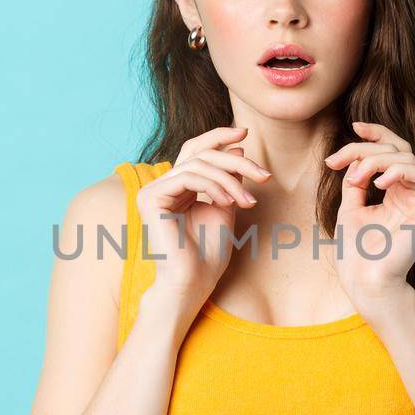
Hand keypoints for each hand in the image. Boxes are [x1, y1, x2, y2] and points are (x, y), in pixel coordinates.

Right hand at [137, 125, 270, 309]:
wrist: (194, 282)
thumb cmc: (209, 253)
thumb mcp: (226, 206)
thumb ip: (229, 179)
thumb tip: (237, 148)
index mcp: (178, 186)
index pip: (196, 150)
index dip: (218, 136)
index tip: (245, 132)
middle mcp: (162, 185)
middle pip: (201, 154)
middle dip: (236, 162)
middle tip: (264, 175)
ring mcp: (153, 190)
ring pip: (198, 165)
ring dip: (230, 180)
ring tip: (247, 201)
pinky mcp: (150, 198)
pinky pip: (188, 177)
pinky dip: (213, 186)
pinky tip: (228, 202)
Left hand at [323, 120, 414, 311]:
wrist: (365, 281)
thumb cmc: (356, 251)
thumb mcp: (350, 206)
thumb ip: (357, 179)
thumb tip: (355, 157)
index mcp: (396, 192)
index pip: (393, 151)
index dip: (376, 134)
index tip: (354, 126)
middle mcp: (413, 194)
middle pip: (399, 149)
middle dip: (367, 147)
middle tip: (340, 161)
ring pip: (408, 158)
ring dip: (377, 161)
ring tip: (357, 178)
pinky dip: (398, 171)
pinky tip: (379, 183)